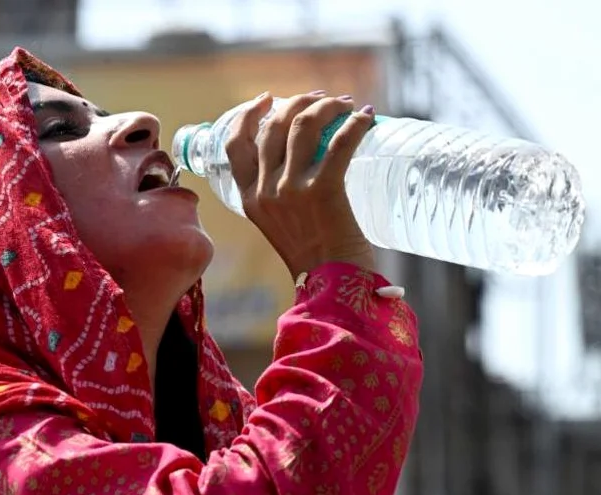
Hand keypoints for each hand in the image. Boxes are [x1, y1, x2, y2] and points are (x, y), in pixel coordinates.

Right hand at [224, 91, 376, 277]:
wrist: (332, 290)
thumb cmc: (316, 261)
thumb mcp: (280, 226)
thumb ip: (280, 197)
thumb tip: (303, 159)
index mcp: (250, 199)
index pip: (234, 144)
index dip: (248, 115)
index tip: (267, 99)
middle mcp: (265, 191)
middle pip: (272, 126)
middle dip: (297, 103)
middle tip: (321, 100)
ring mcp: (292, 190)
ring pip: (302, 126)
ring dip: (325, 107)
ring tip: (344, 105)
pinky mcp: (323, 191)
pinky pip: (338, 143)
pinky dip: (354, 125)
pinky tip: (365, 118)